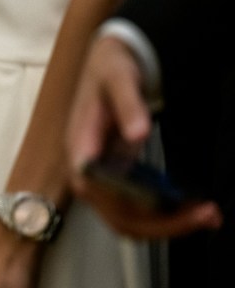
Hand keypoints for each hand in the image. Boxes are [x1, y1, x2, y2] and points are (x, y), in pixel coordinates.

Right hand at [66, 35, 221, 237]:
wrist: (108, 63)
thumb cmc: (108, 69)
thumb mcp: (117, 78)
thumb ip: (127, 104)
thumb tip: (137, 133)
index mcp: (80, 150)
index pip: (100, 193)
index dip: (133, 206)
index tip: (170, 204)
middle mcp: (88, 173)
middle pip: (118, 217)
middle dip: (161, 224)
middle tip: (206, 215)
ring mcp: (103, 178)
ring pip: (129, 220)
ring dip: (166, 224)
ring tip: (206, 215)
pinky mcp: (118, 177)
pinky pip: (137, 209)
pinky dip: (164, 215)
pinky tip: (191, 207)